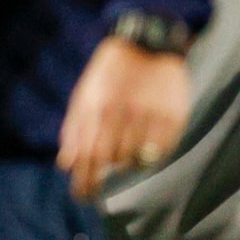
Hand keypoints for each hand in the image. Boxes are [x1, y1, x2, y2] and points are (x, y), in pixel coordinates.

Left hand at [57, 35, 191, 199]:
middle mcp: (124, 112)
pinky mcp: (173, 115)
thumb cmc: (109, 76)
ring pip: (137, 158)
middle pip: (112, 160)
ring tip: (123, 155)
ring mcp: (151, 114)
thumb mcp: (84, 96)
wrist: (147, 43)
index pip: (89, 156)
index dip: (85, 182)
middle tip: (100, 183)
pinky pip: (162, 150)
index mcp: (98, 107)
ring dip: (127, 164)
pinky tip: (145, 147)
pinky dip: (152, 155)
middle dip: (103, 176)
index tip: (84, 196)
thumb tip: (66, 165)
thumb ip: (73, 130)